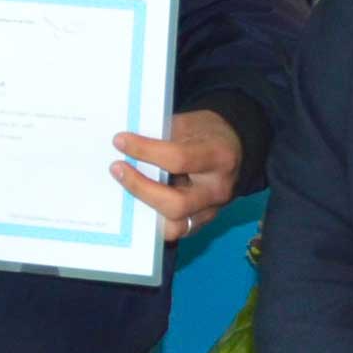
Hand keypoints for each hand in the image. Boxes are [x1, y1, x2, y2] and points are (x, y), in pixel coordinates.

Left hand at [110, 108, 241, 244]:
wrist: (234, 147)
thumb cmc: (207, 133)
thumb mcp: (189, 123)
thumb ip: (161, 135)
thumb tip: (125, 145)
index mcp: (219, 157)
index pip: (178, 159)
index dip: (145, 151)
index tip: (120, 141)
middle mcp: (218, 189)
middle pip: (176, 203)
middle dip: (140, 188)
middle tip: (117, 169)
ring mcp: (212, 211)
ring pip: (175, 226)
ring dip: (145, 209)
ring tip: (124, 189)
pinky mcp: (202, 223)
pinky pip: (175, 230)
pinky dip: (153, 219)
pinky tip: (135, 202)